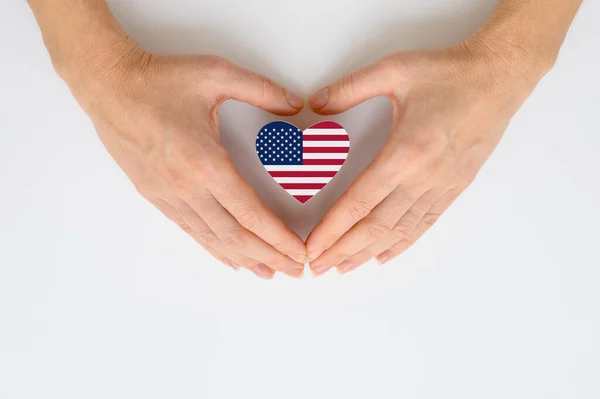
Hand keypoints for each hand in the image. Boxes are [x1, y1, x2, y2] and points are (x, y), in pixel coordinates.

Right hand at [62, 37, 306, 278]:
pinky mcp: (155, 196)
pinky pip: (191, 230)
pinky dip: (214, 248)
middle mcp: (186, 187)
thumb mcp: (216, 74)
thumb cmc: (159, 81)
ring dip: (244, 259)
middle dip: (268, 257)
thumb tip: (295, 105)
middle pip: (235, 235)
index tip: (297, 252)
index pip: (250, 213)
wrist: (107, 86)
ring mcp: (169, 195)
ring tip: (268, 273)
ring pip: (212, 239)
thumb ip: (262, 90)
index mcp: (205, 162)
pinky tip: (230, 258)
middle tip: (293, 271)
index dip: (277, 237)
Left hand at [306, 37, 552, 275]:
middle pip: (375, 226)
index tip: (312, 247)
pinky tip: (385, 256)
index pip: (358, 202)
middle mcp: (423, 178)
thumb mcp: (394, 70)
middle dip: (343, 250)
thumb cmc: (450, 73)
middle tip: (318, 268)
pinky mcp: (455, 187)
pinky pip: (425, 223)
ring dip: (368, 253)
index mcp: (405, 153)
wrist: (500, 77)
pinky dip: (402, 243)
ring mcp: (441, 186)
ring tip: (344, 268)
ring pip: (399, 231)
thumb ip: (350, 88)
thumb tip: (316, 103)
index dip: (332, 229)